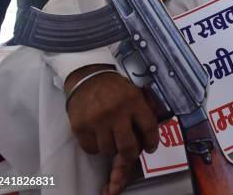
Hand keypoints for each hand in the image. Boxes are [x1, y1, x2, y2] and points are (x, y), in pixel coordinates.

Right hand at [65, 65, 158, 193]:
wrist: (87, 77)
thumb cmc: (114, 87)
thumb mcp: (134, 91)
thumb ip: (144, 109)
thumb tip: (152, 133)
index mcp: (133, 101)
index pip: (149, 128)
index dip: (152, 142)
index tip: (151, 148)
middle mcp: (116, 112)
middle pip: (128, 146)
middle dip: (131, 155)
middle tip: (130, 155)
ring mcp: (97, 121)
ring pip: (108, 150)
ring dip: (112, 149)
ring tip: (112, 141)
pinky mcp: (80, 127)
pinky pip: (91, 149)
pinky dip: (96, 147)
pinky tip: (99, 138)